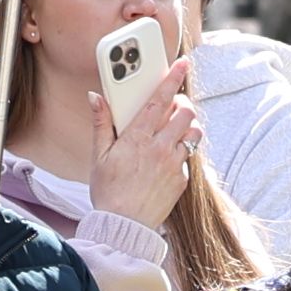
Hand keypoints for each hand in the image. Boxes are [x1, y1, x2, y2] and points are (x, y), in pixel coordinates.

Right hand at [95, 57, 203, 229]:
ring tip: (175, 130)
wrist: (124, 226)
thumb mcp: (99, 156)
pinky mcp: (181, 179)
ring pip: (194, 133)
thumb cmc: (108, 191)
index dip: (172, 78)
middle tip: (173, 106)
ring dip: (188, 126)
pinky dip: (182, 151)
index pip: (159, 100)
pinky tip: (168, 157)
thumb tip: (96, 97)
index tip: (182, 63)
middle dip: (182, 104)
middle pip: (185, 113)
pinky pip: (189, 157)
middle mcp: (159, 148)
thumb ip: (101, 123)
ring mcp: (173, 163)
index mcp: (137, 138)